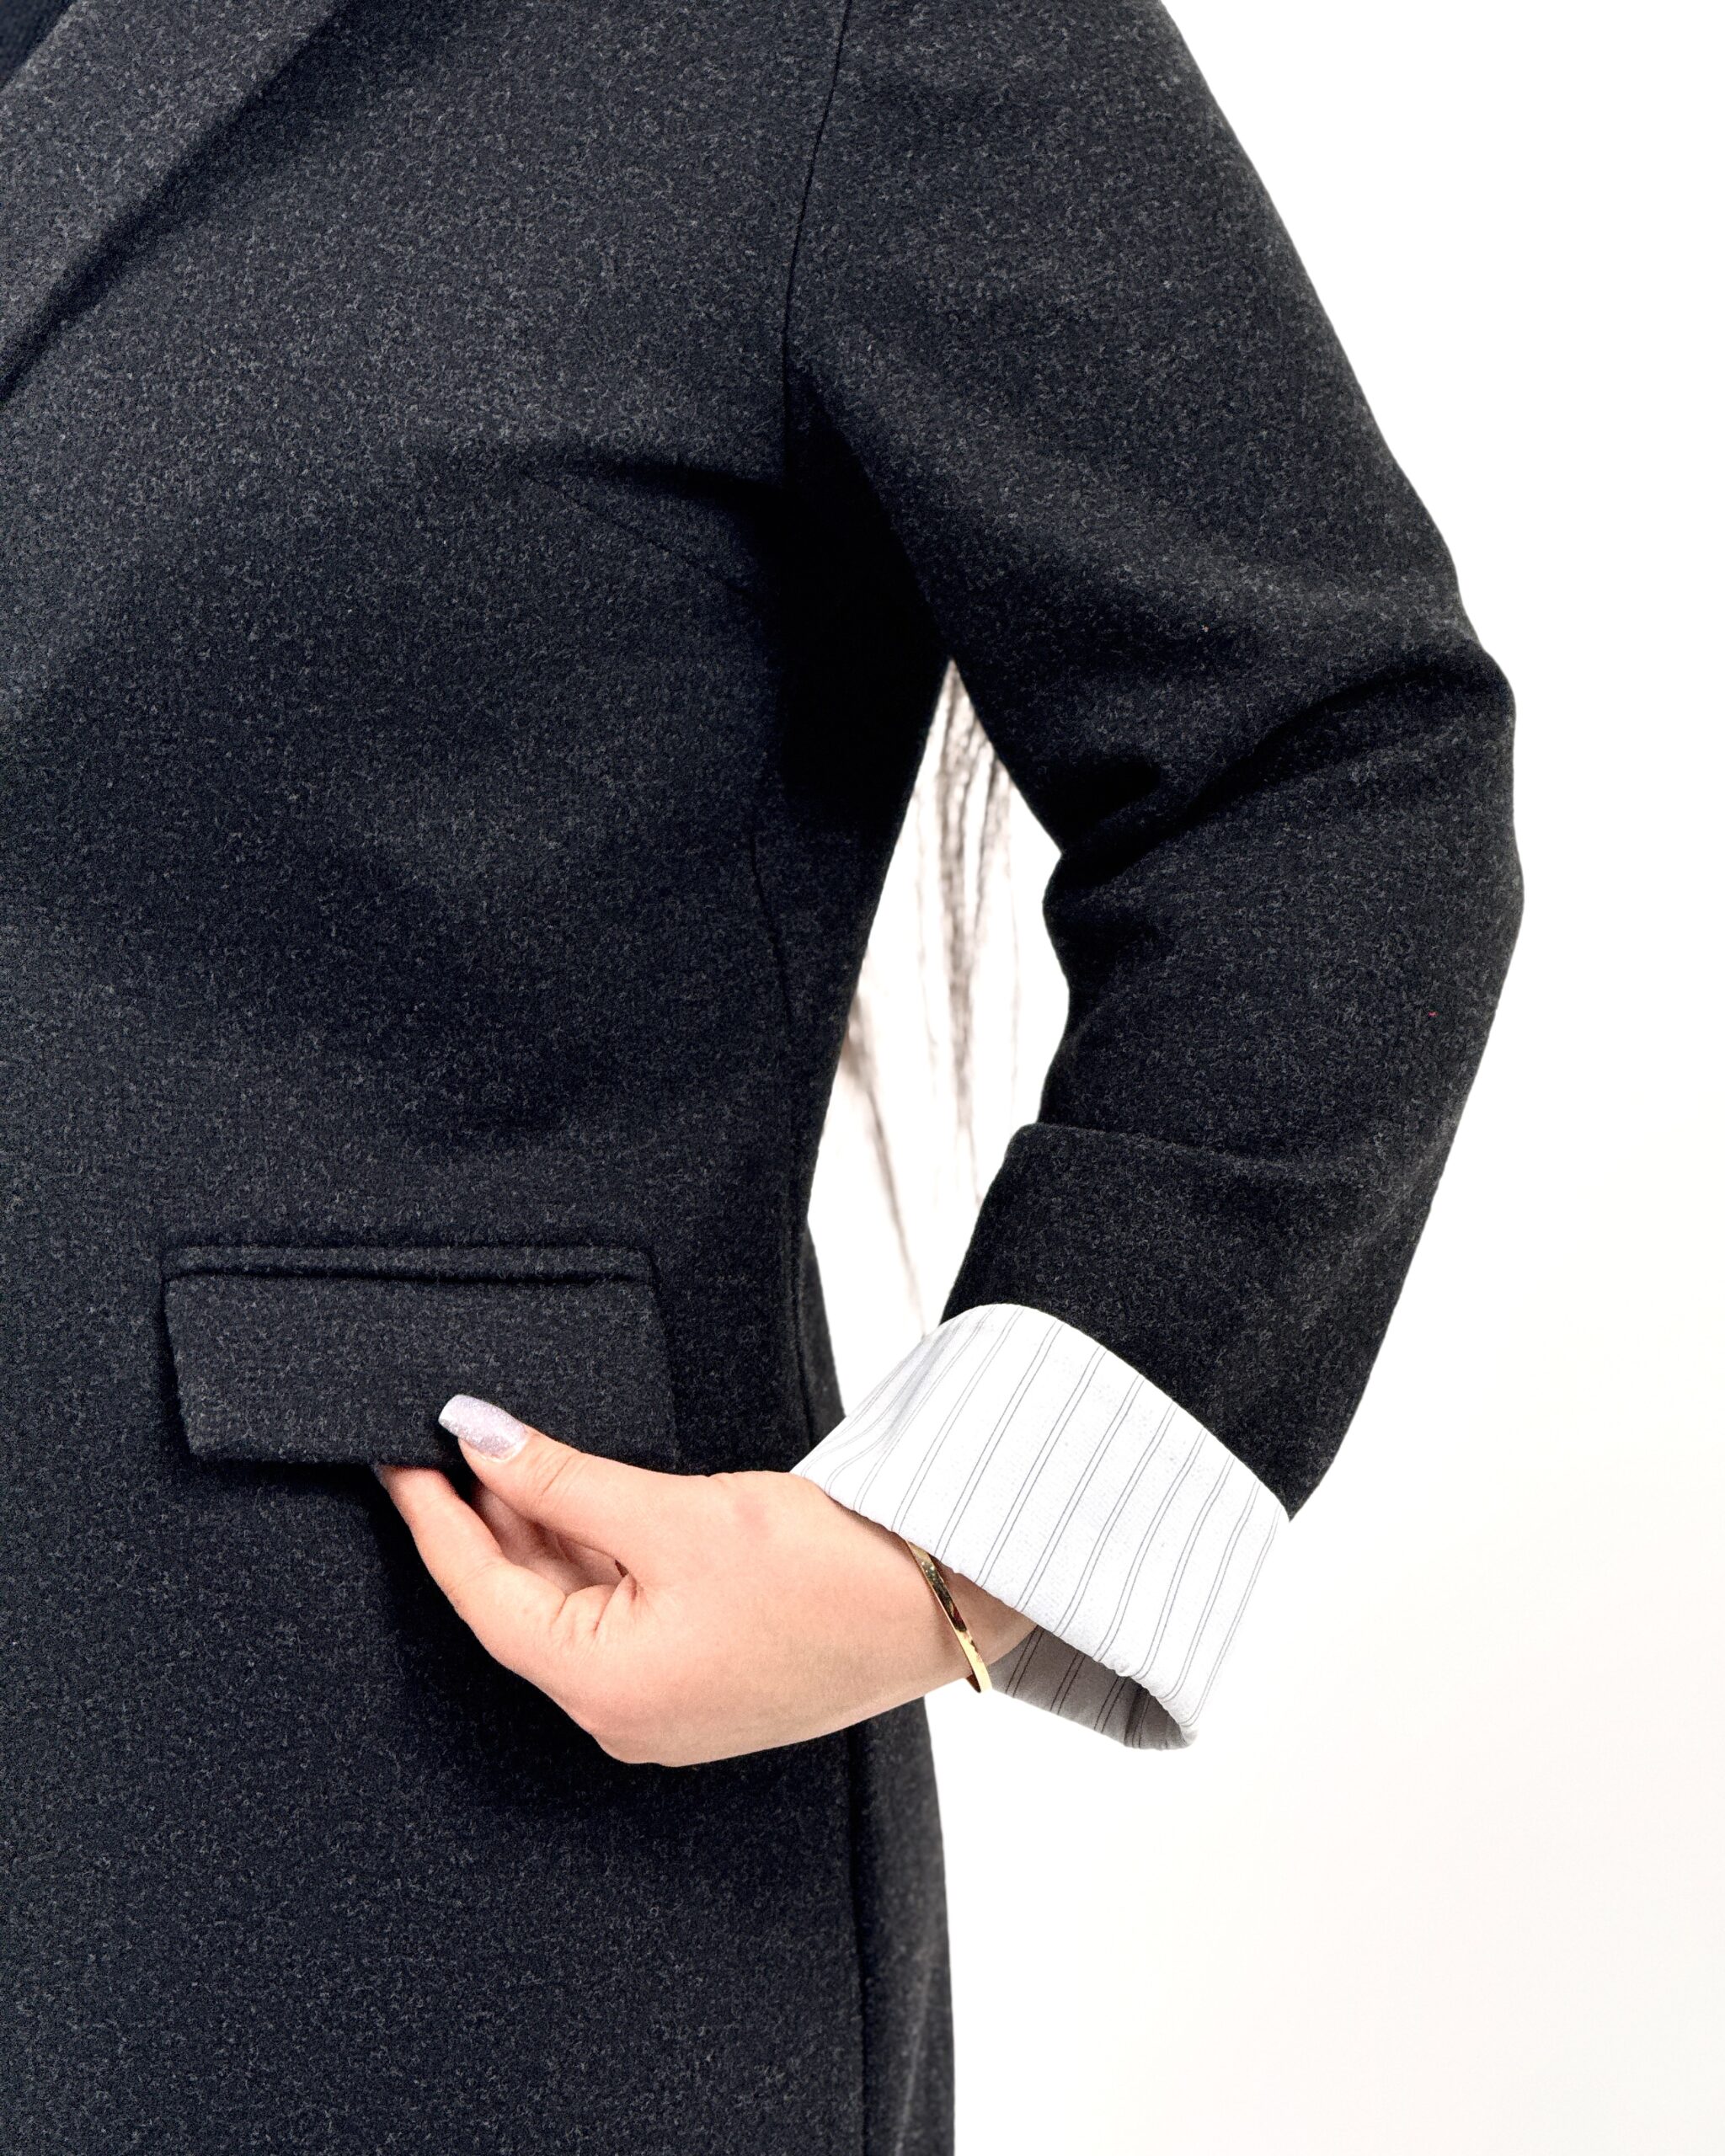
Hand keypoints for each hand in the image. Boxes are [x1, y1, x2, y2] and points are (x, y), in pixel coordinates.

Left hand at [374, 1396, 1035, 1765]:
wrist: (940, 1600)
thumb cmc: (821, 1571)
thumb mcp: (672, 1513)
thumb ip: (560, 1478)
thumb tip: (475, 1436)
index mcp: (603, 1688)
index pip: (480, 1594)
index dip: (432, 1519)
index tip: (397, 1458)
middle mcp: (622, 1714)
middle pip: (520, 1605)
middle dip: (482, 1520)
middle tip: (441, 1443)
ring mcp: (662, 1704)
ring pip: (569, 1608)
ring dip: (537, 1533)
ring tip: (502, 1454)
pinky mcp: (699, 1680)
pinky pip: (616, 1616)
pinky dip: (590, 1555)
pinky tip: (573, 1499)